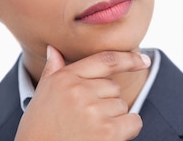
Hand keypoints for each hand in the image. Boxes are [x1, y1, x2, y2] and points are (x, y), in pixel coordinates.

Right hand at [14, 46, 150, 140]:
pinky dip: (128, 130)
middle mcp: (79, 90)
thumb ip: (52, 71)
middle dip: (106, 101)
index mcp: (64, 78)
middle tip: (85, 119)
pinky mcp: (107, 131)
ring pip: (122, 105)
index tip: (144, 60)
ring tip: (89, 130)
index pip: (105, 60)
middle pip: (114, 87)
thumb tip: (53, 49)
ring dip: (113, 118)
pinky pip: (133, 122)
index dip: (129, 58)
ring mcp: (93, 110)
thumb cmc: (38, 130)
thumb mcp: (41, 96)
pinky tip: (109, 136)